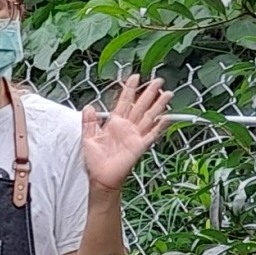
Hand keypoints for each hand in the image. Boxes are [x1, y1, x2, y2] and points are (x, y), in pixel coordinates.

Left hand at [81, 75, 171, 191]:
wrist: (100, 178)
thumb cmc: (95, 161)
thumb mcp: (88, 138)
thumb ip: (88, 122)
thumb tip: (88, 106)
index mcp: (114, 123)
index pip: (124, 102)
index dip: (129, 89)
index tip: (135, 76)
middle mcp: (127, 127)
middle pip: (140, 106)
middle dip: (149, 92)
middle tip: (158, 80)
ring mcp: (135, 136)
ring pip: (149, 116)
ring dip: (158, 105)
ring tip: (167, 93)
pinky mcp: (139, 146)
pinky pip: (151, 134)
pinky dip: (160, 126)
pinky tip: (167, 117)